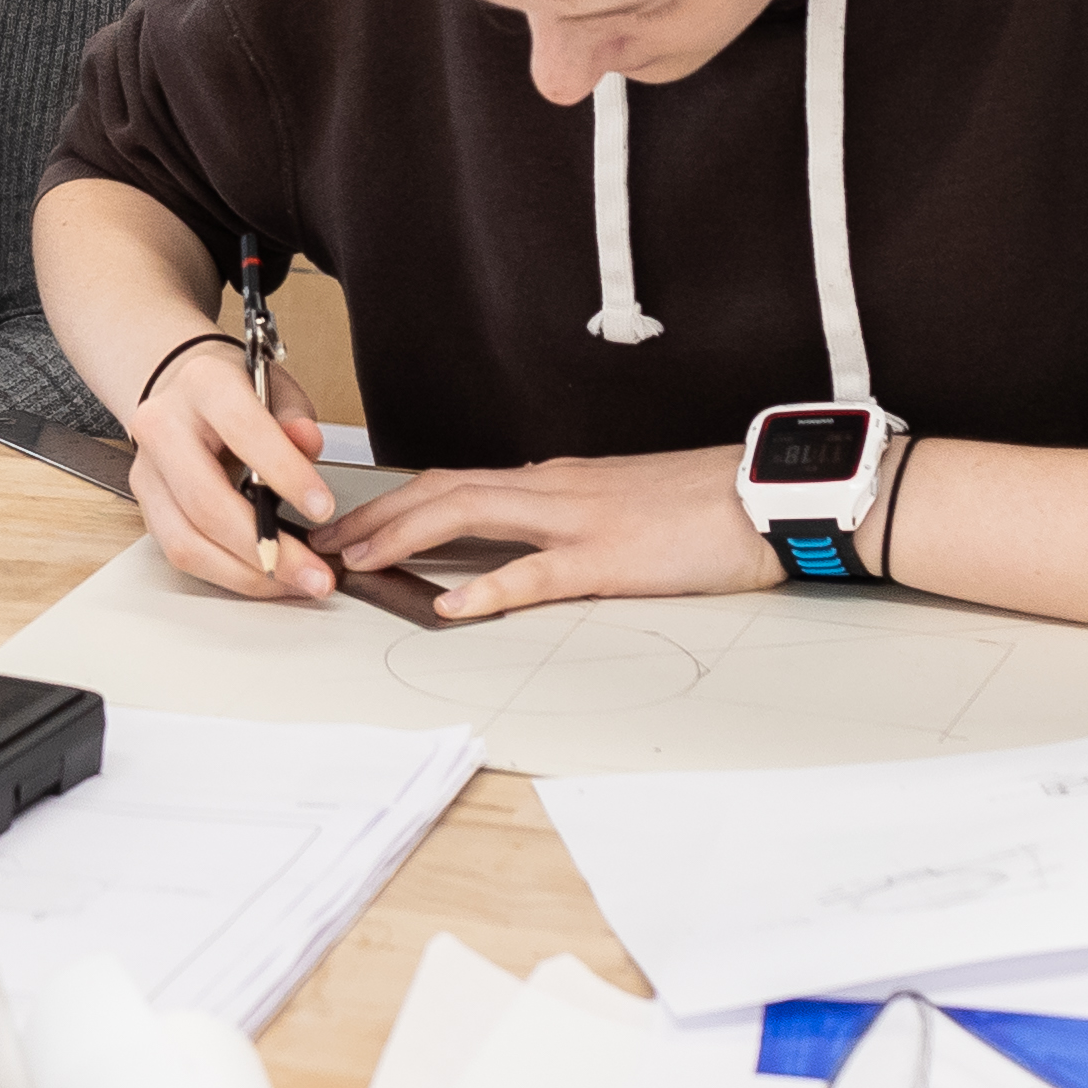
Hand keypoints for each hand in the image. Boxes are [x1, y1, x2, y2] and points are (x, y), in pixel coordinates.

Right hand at [117, 340, 337, 603]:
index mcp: (202, 384)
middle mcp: (162, 426)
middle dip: (267, 548)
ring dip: (247, 574)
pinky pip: (182, 554)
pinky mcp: (146, 507)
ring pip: (187, 541)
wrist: (184, 393)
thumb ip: (294, 418)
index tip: (324, 509)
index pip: (243, 431)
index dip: (286, 473)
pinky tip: (267, 577)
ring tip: (297, 582)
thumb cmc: (237, 391)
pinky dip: (229, 574)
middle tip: (315, 573)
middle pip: (206, 502)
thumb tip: (307, 443)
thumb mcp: (276, 389)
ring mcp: (147, 471)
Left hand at [315, 446, 772, 620]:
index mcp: (554, 480)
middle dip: (375, 515)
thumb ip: (568, 511)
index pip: (456, 482)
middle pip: (442, 490)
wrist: (764, 494)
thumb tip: (524, 529)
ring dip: (404, 537)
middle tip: (323, 541)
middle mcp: (553, 489)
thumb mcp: (619, 500)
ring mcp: (578, 521)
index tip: (351, 524)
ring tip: (357, 561)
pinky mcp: (609, 559)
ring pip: (469, 515)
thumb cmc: (700, 503)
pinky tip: (450, 606)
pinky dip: (486, 589)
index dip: (396, 503)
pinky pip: (535, 574)